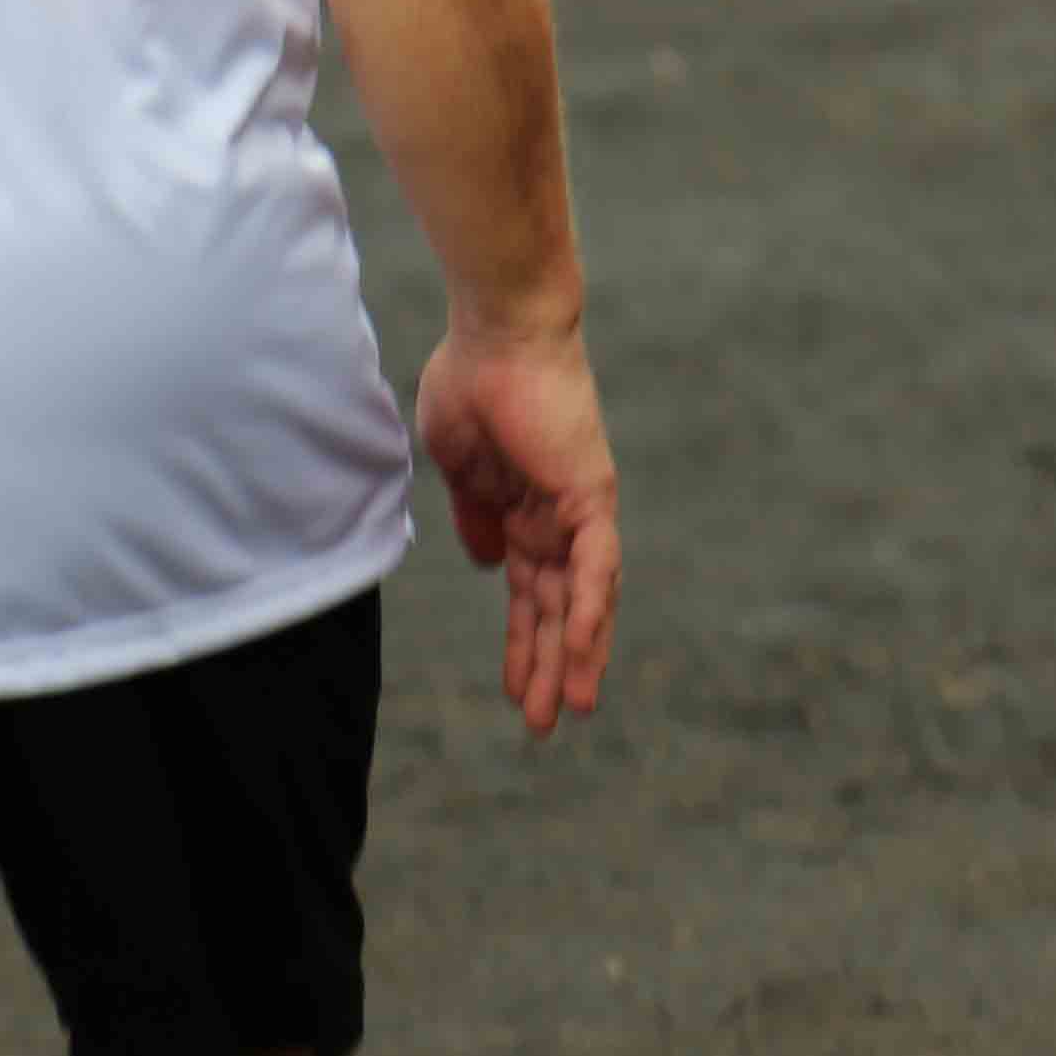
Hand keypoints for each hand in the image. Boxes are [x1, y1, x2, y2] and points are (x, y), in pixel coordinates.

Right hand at [412, 320, 618, 737]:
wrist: (494, 332)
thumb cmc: (471, 381)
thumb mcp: (459, 466)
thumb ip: (476, 516)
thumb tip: (486, 562)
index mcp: (525, 512)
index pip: (530, 592)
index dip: (524, 642)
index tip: (515, 690)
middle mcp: (560, 518)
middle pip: (558, 608)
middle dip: (549, 665)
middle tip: (545, 723)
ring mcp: (579, 509)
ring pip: (583, 599)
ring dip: (576, 655)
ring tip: (569, 709)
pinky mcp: (591, 494)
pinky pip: (596, 564)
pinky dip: (591, 609)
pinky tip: (583, 653)